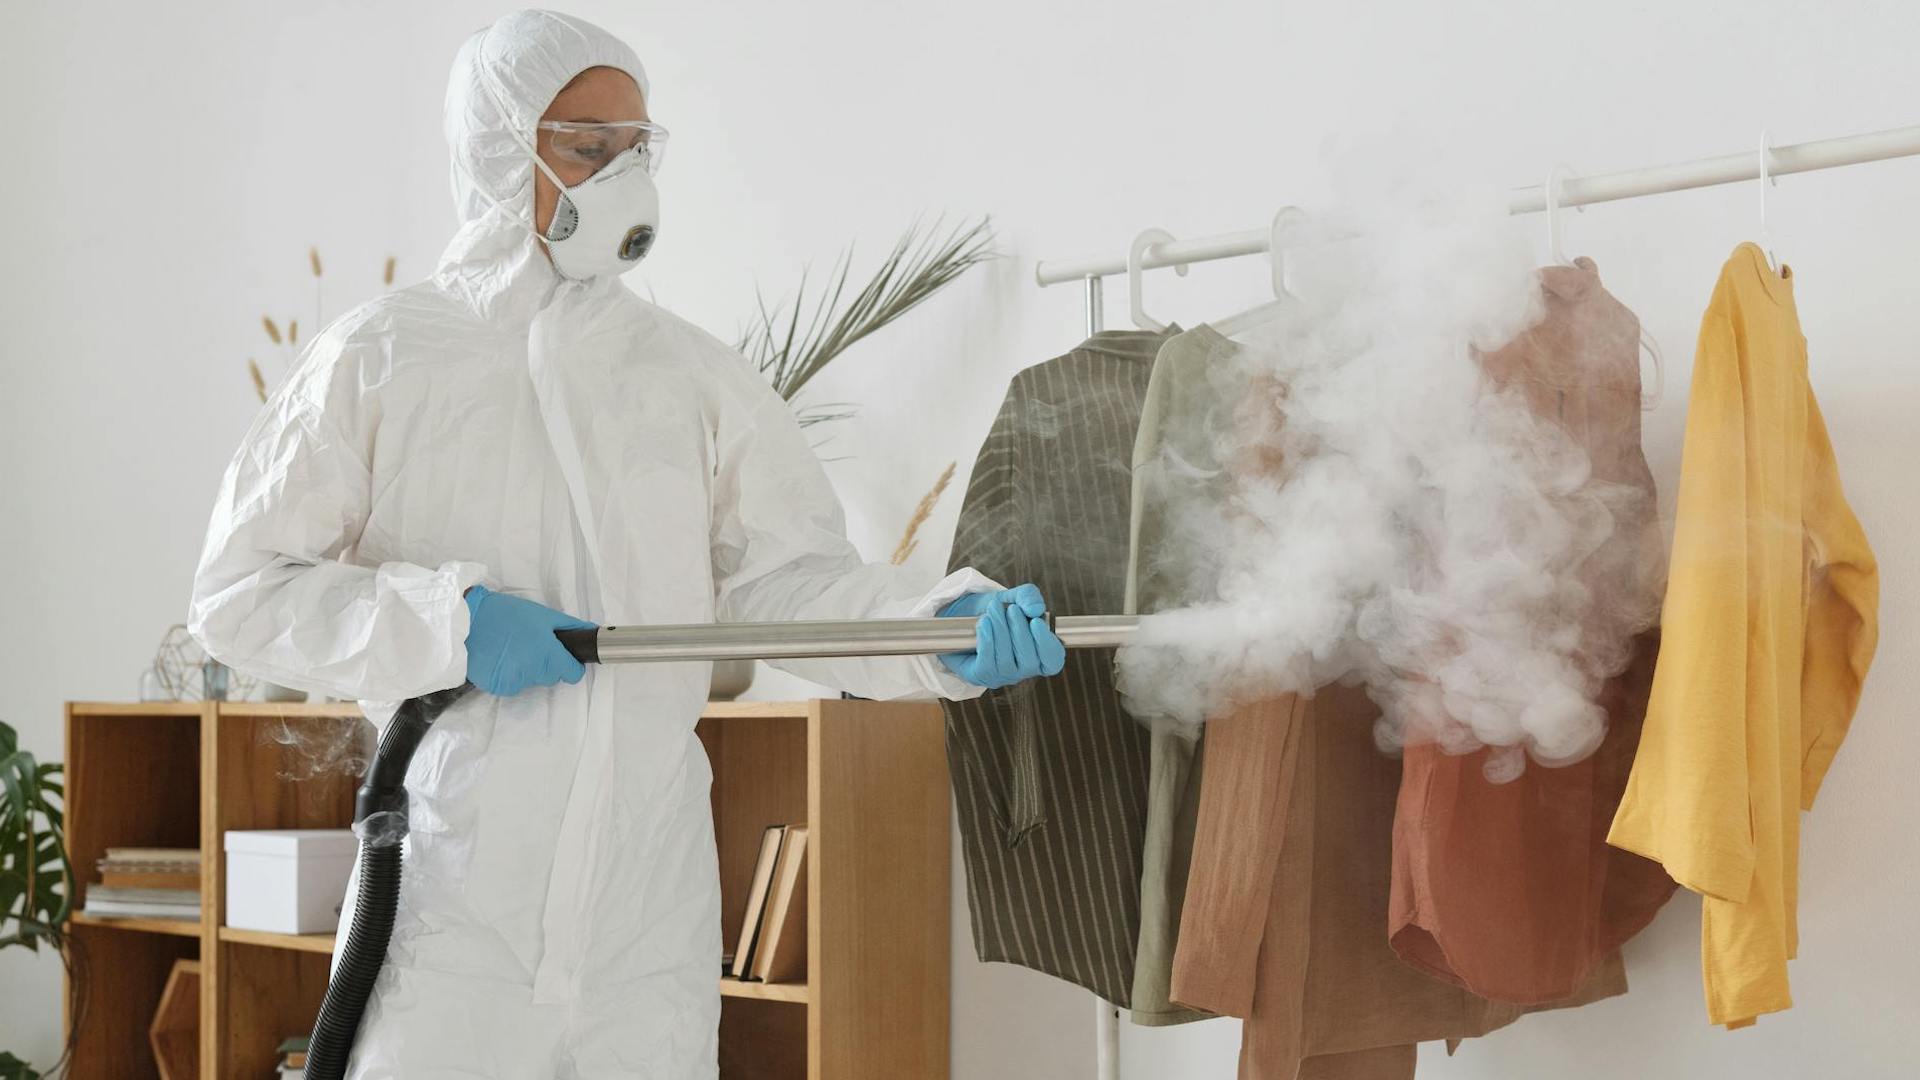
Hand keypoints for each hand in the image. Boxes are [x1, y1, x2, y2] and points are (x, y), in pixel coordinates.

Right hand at [463, 585, 594, 695]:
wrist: (465, 620)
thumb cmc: (507, 614)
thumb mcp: (543, 615)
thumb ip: (570, 627)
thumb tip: (592, 633)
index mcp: (548, 655)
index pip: (573, 674)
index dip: (569, 664)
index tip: (561, 655)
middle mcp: (532, 672)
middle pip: (551, 677)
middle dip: (546, 664)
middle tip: (530, 644)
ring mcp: (513, 682)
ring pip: (531, 682)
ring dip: (526, 670)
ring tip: (511, 649)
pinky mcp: (496, 687)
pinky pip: (511, 686)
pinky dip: (508, 675)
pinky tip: (499, 659)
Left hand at [938, 584, 1066, 689]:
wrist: (963, 615)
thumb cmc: (996, 611)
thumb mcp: (1014, 598)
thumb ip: (1028, 597)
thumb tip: (1036, 609)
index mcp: (1038, 654)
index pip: (1053, 661)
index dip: (1048, 645)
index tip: (1036, 622)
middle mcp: (1022, 670)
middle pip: (1029, 661)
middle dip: (1020, 632)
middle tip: (1012, 609)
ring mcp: (1001, 676)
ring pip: (1006, 662)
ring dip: (1001, 632)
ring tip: (994, 609)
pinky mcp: (980, 676)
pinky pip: (987, 665)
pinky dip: (987, 641)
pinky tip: (984, 623)